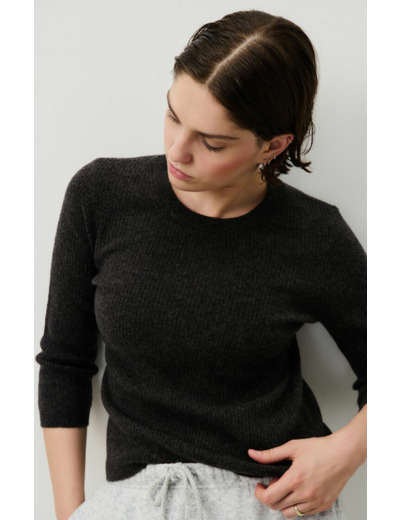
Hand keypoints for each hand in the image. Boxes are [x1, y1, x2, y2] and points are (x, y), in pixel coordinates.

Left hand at [247, 433, 361, 517]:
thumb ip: (270, 454)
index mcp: (295, 479)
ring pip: (289, 513)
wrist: (344, 453)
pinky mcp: (324, 505)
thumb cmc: (320, 448)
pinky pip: (304, 514)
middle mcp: (305, 494)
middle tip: (273, 483)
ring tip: (286, 488)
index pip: (269, 498)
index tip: (260, 485)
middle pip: (277, 507)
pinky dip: (297, 506)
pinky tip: (298, 492)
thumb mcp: (292, 447)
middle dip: (270, 496)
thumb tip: (252, 454)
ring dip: (283, 503)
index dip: (260, 493)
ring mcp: (315, 502)